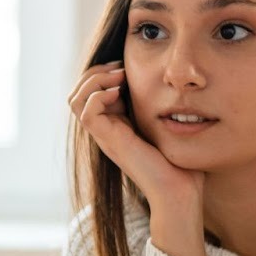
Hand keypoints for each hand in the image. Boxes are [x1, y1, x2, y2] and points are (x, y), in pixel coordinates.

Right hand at [68, 62, 205, 224]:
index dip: (102, 73)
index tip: (126, 66)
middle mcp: (105, 130)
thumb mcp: (166, 126)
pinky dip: (100, 95)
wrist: (180, 189)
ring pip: (76, 99)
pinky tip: (121, 92)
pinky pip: (87, 111)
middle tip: (121, 67)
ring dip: (95, 80)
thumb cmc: (180, 162)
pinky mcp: (108, 140)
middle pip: (78, 93)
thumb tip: (168, 83)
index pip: (89, 93)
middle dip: (96, 72)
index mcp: (115, 126)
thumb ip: (159, 107)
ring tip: (119, 76)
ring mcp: (104, 136)